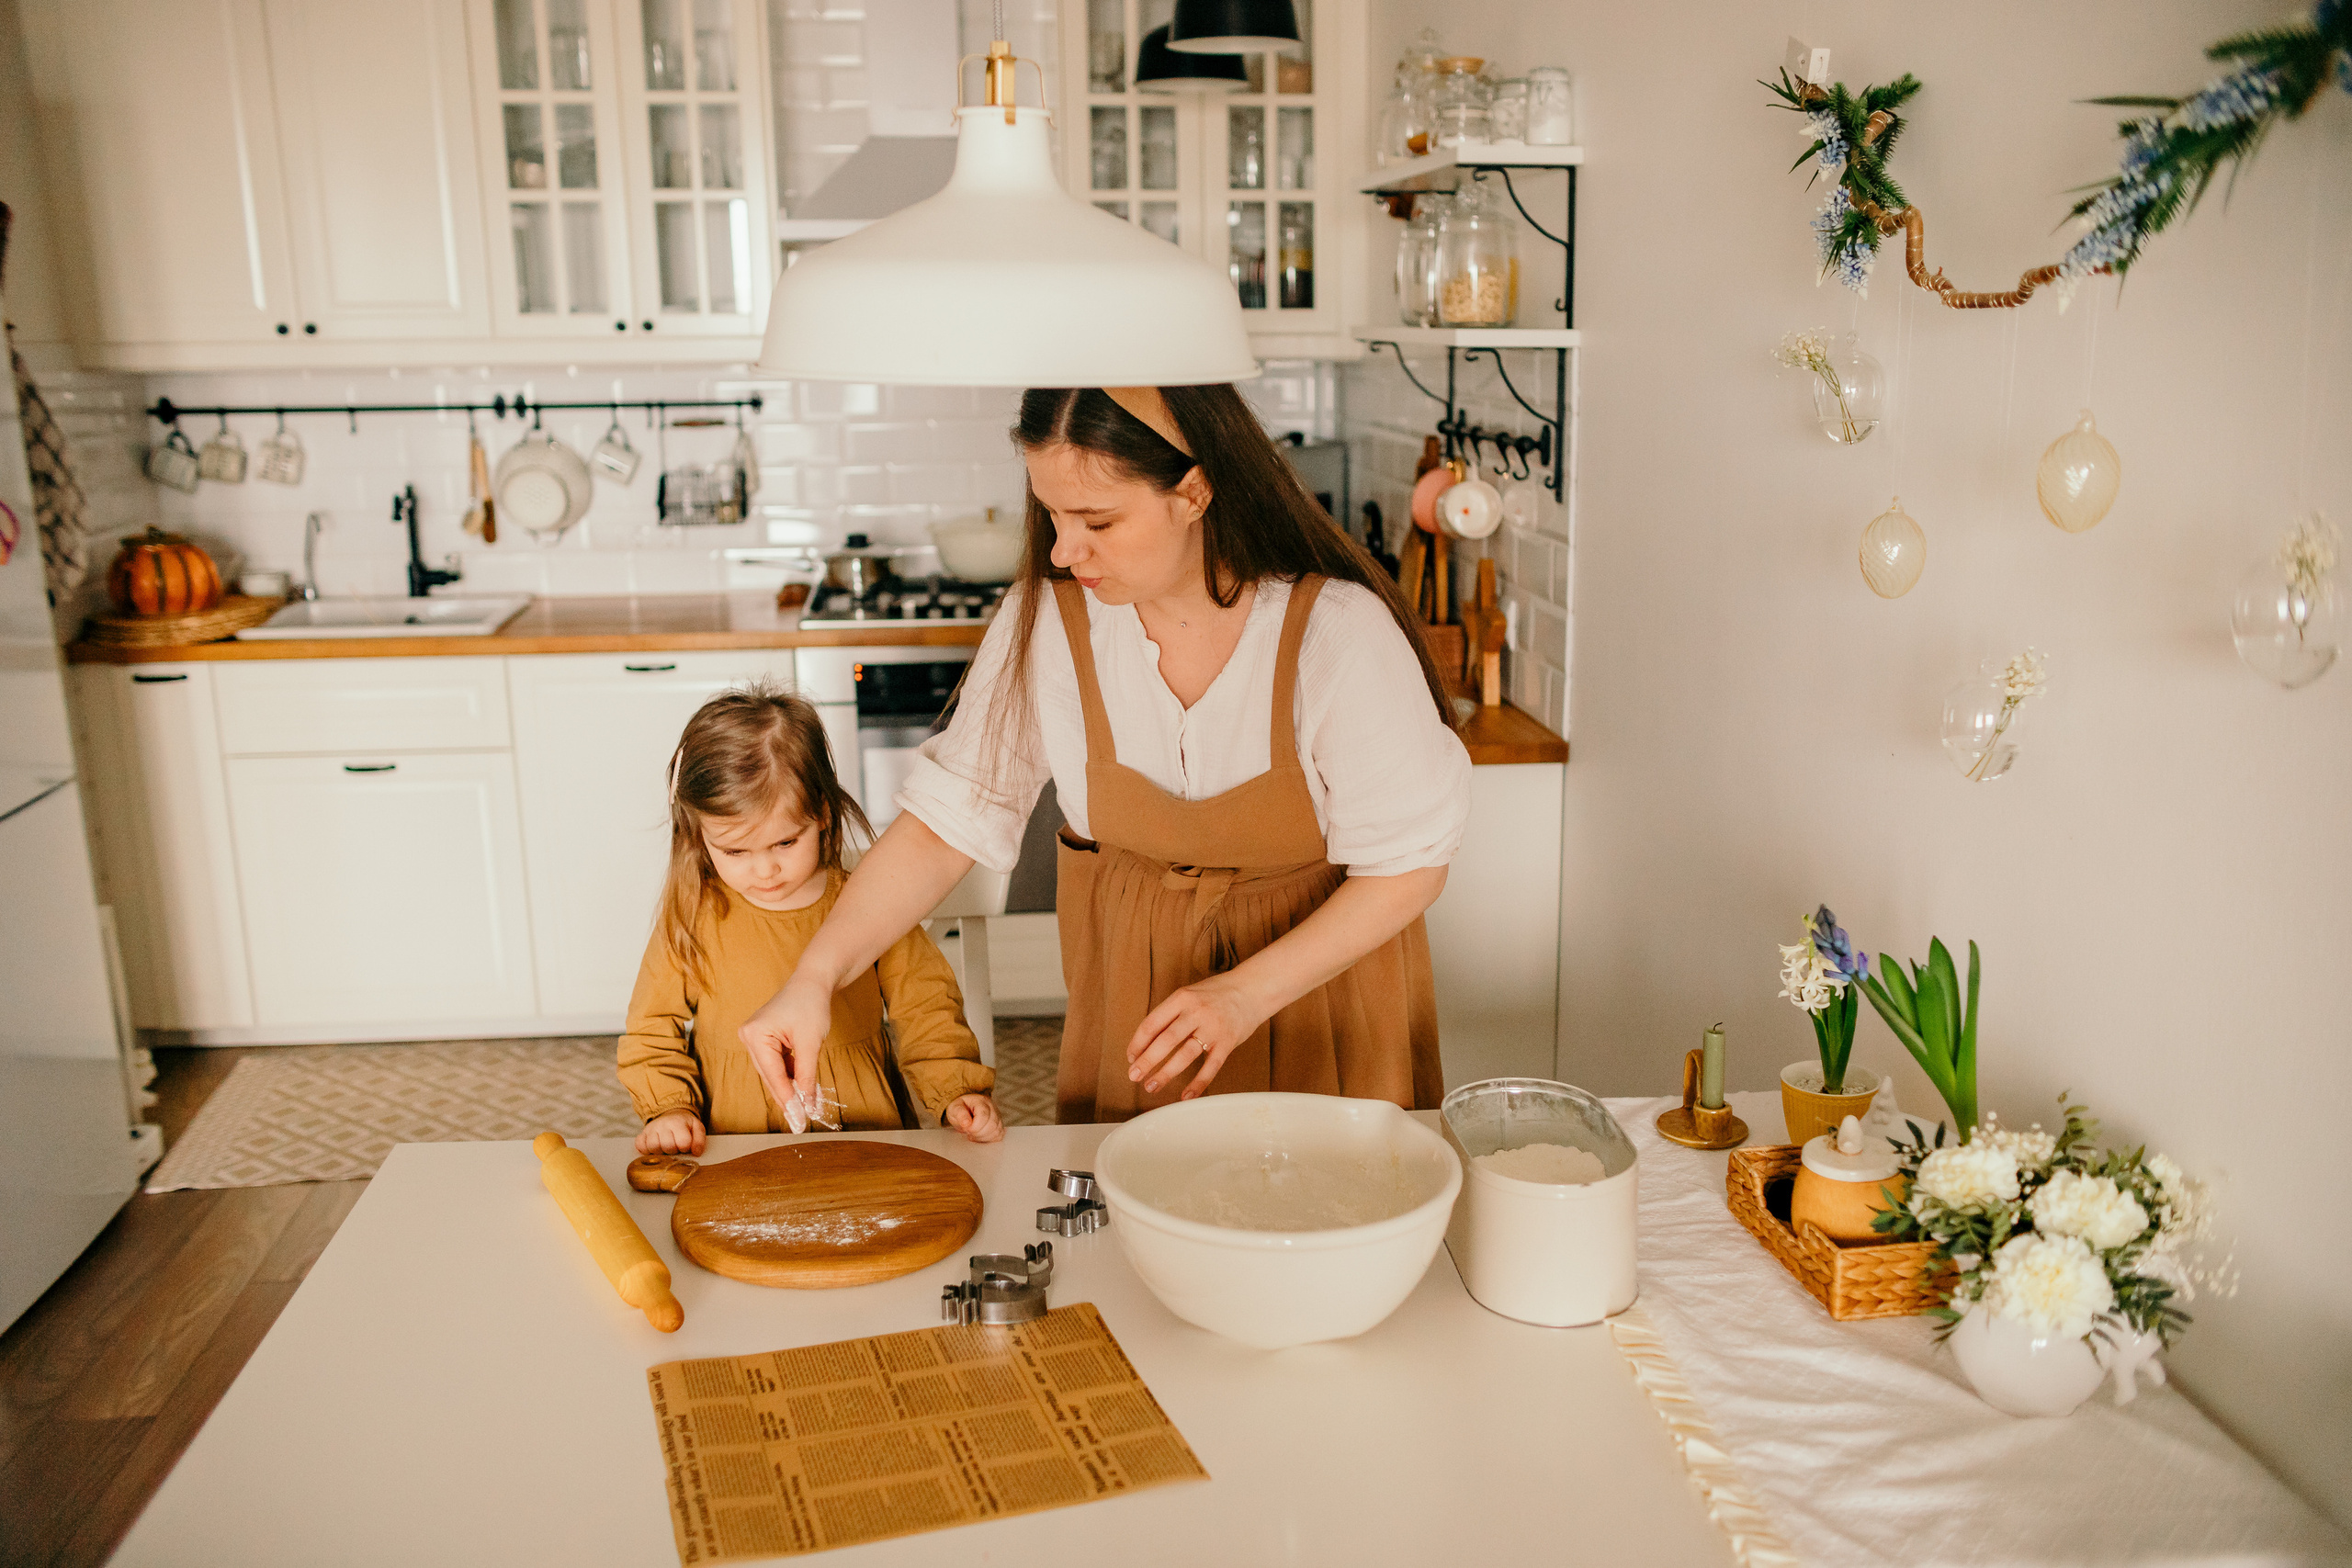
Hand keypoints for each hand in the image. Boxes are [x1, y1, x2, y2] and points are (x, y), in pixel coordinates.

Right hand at [636, 1109, 705, 1155]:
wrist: (671, 1115)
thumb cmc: (685, 1125)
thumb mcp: (697, 1128)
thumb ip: (699, 1140)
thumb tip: (696, 1152)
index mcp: (677, 1122)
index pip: (683, 1142)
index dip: (686, 1148)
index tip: (685, 1145)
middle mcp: (662, 1124)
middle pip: (667, 1146)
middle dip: (673, 1150)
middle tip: (675, 1146)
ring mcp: (650, 1129)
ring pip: (652, 1147)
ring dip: (660, 1152)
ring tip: (665, 1147)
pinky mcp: (642, 1133)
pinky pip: (639, 1146)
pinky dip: (645, 1150)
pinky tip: (654, 1148)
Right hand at [739, 970, 835, 1120]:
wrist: (813, 981)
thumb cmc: (811, 1005)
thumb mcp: (811, 1043)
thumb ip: (807, 1076)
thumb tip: (808, 1105)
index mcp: (755, 1035)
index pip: (773, 1076)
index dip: (788, 1101)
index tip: (798, 1121)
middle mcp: (749, 1037)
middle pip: (770, 1076)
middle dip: (788, 1098)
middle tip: (801, 1123)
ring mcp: (755, 1038)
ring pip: (774, 1073)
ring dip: (789, 1089)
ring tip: (804, 1110)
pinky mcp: (764, 1040)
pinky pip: (777, 1064)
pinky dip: (790, 1076)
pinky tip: (801, 1091)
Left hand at [944, 1093, 1002, 1143]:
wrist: (965, 1109)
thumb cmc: (960, 1108)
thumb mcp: (954, 1108)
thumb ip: (960, 1114)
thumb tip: (966, 1123)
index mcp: (981, 1101)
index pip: (984, 1115)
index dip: (975, 1126)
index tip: (966, 1128)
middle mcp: (992, 1107)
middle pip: (992, 1124)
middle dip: (978, 1133)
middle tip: (969, 1132)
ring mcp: (997, 1116)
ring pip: (997, 1131)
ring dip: (983, 1137)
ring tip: (973, 1134)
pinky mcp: (999, 1125)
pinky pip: (999, 1135)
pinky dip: (989, 1139)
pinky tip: (980, 1136)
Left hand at [1126, 973, 1269, 1098]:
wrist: (1252, 989)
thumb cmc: (1217, 993)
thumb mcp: (1189, 995)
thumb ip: (1171, 1014)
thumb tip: (1147, 1041)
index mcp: (1182, 998)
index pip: (1152, 1023)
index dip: (1138, 1043)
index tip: (1131, 1057)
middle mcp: (1196, 1012)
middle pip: (1165, 1040)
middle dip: (1146, 1061)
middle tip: (1134, 1076)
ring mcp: (1213, 1028)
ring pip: (1185, 1055)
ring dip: (1165, 1073)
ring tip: (1151, 1086)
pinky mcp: (1228, 1042)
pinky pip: (1210, 1067)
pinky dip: (1197, 1084)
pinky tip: (1186, 1096)